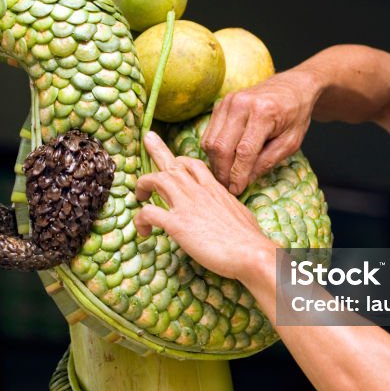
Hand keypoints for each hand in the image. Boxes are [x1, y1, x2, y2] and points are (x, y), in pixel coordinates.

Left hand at [135, 131, 275, 281]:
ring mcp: (186, 205)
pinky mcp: (177, 224)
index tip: (172, 163)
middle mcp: (198, 191)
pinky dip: (140, 219)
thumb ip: (228, 206)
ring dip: (143, 184)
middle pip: (172, 163)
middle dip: (157, 150)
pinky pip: (148, 212)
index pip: (194, 164)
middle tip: (147, 138)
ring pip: (156, 180)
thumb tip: (228, 211)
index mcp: (214, 188)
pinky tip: (144, 231)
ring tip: (139, 195)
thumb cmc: (249, 238)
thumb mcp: (240, 212)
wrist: (250, 252)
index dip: (180, 160)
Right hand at [201, 70, 318, 194]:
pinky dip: (214, 150)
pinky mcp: (220, 104)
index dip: (238, 175)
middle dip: (223, 172)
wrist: (292, 87)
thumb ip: (268, 161)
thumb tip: (244, 180)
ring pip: (210, 141)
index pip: (244, 151)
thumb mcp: (291, 142)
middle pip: (221, 147)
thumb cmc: (295, 115)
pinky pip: (209, 133)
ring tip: (227, 175)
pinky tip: (226, 159)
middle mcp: (242, 103)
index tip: (237, 190)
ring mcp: (228, 102)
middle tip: (229, 187)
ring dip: (216, 163)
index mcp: (264, 112)